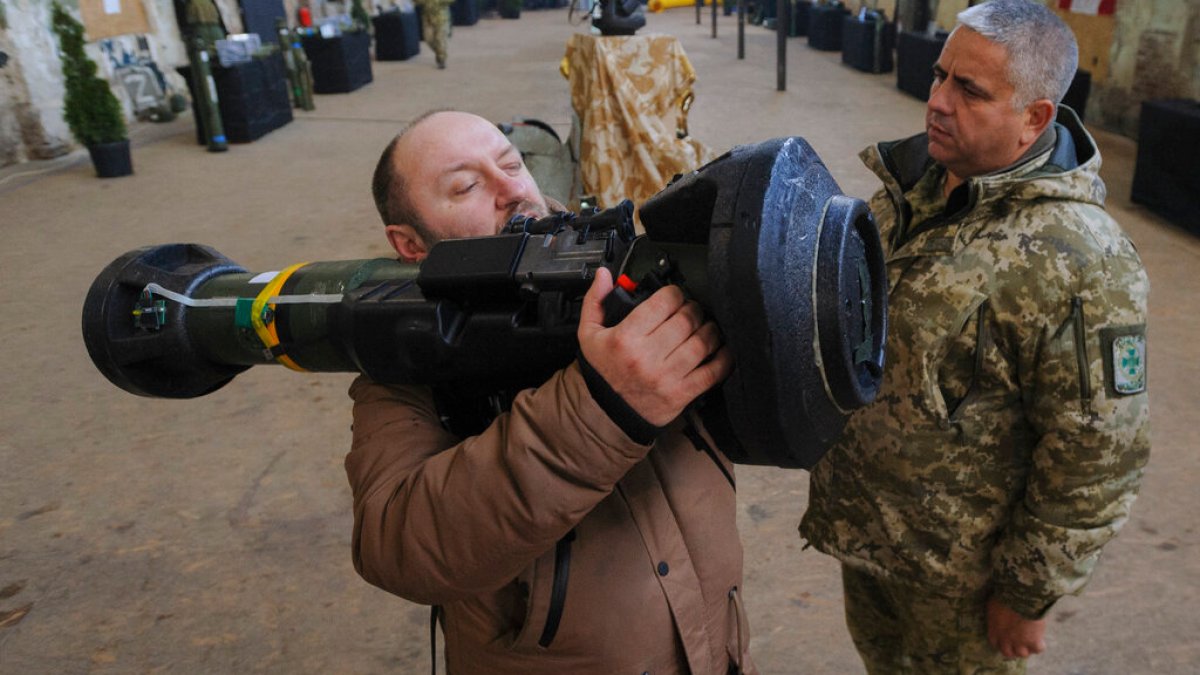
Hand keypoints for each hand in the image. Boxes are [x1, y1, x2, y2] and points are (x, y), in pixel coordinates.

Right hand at [577, 267, 731, 426]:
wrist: (607, 412)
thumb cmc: (602, 370)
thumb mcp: (589, 334)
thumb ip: (595, 300)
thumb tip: (604, 274)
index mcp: (625, 338)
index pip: (664, 302)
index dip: (674, 294)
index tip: (674, 297)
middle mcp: (646, 357)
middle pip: (687, 319)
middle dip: (694, 309)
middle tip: (691, 311)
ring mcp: (666, 377)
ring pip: (703, 342)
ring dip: (710, 330)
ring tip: (705, 328)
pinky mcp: (681, 394)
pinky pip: (713, 372)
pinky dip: (723, 358)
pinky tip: (720, 349)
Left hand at [987, 596, 1046, 658]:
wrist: (1020, 596)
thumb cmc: (1004, 596)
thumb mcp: (994, 605)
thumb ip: (995, 614)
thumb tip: (997, 612)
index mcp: (994, 629)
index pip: (995, 643)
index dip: (1001, 642)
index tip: (1005, 639)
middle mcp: (1005, 639)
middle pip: (1008, 653)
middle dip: (1013, 650)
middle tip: (1019, 644)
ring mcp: (1020, 642)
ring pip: (1023, 654)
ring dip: (1026, 649)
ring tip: (1030, 641)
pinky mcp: (1033, 641)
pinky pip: (1038, 649)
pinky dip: (1040, 645)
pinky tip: (1040, 639)